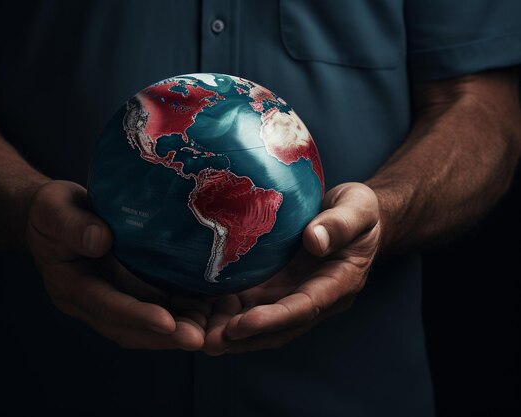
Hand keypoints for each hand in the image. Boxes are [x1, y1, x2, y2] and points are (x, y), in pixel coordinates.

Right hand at [26, 180, 207, 349]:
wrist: (51, 217)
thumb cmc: (51, 211)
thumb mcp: (53, 210)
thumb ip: (73, 225)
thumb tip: (101, 240)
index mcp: (70, 285)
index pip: (105, 305)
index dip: (136, 316)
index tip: (167, 323)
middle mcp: (90, 301)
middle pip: (127, 328)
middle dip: (163, 336)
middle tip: (198, 338)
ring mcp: (109, 299)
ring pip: (142, 326)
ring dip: (175, 331)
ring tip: (209, 329)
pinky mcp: (125, 292)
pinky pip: (151, 309)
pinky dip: (177, 314)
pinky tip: (203, 310)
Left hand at [203, 182, 380, 354]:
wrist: (353, 217)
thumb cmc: (359, 211)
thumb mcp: (357, 208)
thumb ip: (339, 224)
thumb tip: (315, 240)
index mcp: (339, 282)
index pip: (304, 307)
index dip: (274, 318)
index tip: (243, 324)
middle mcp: (315, 297)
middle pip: (279, 326)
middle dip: (244, 337)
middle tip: (209, 342)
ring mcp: (294, 294)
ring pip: (262, 321)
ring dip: (231, 332)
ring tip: (197, 335)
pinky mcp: (277, 287)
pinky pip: (252, 305)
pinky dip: (227, 312)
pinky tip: (201, 312)